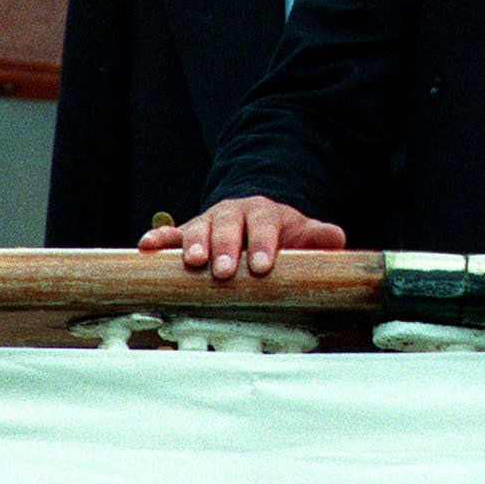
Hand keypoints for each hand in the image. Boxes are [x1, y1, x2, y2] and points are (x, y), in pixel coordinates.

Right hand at [137, 196, 345, 279]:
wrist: (254, 216)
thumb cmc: (278, 233)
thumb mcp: (300, 231)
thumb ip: (316, 236)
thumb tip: (336, 238)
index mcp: (264, 213)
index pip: (266, 224)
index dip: (264, 244)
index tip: (263, 265)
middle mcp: (234, 214)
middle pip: (229, 226)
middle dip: (226, 247)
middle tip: (223, 270)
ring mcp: (208, 222)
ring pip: (199, 228)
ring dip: (194, 243)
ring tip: (192, 262)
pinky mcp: (186, 232)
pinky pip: (170, 233)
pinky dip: (159, 238)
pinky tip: (148, 246)